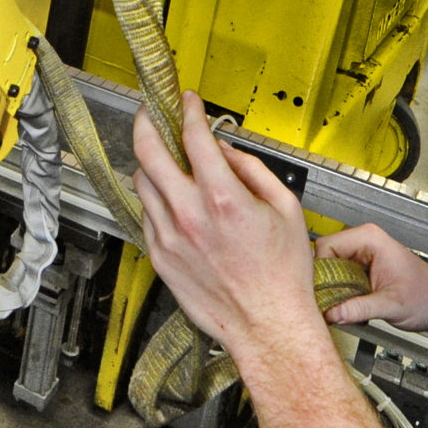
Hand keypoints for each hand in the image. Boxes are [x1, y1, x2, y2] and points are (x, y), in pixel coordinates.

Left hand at [130, 92, 329, 364]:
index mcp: (223, 198)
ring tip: (168, 161)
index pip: (193, 136)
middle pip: (148, 150)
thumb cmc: (282, 274)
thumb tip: (225, 150)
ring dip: (152, 164)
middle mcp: (189, 215)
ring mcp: (168, 237)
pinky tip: (175, 202)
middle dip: (147, 122)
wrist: (267, 324)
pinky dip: (157, 199)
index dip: (188, 110)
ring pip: (142, 182)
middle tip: (152, 113)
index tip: (188, 102)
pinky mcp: (159, 257)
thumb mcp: (285, 209)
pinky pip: (147, 214)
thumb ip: (252, 169)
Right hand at [316, 225, 427, 330]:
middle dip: (325, 286)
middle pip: (323, 260)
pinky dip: (340, 297)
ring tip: (346, 310)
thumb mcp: (392, 305)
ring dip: (333, 294)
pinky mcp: (360, 271)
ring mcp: (361, 257)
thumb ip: (360, 308)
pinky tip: (352, 309)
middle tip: (331, 307)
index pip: (325, 247)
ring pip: (329, 273)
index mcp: (370, 239)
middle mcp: (363, 243)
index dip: (320, 272)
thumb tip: (331, 313)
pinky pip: (338, 281)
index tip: (321, 294)